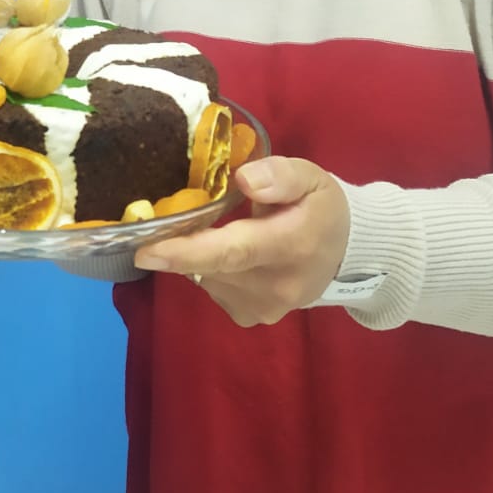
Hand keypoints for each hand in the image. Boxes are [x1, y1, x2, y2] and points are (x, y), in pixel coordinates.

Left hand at [135, 157, 349, 325]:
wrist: (348, 255)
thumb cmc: (322, 208)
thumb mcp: (311, 178)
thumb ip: (280, 175)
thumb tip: (243, 180)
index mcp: (292, 244)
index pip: (233, 252)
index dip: (185, 251)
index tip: (144, 251)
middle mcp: (276, 285)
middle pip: (211, 265)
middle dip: (183, 242)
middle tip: (172, 218)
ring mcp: (264, 307)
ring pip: (207, 277)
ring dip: (201, 254)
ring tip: (223, 232)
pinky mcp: (253, 317)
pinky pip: (213, 289)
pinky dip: (211, 269)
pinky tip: (232, 255)